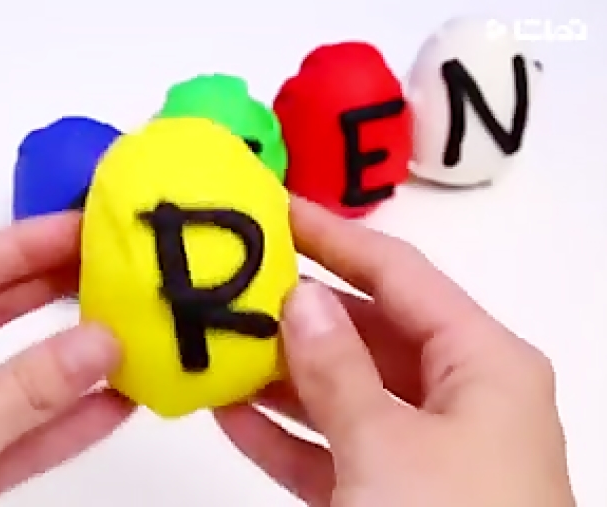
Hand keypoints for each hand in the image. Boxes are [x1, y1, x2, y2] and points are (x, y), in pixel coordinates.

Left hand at [0, 213, 133, 506]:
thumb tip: (106, 341)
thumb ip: (26, 390)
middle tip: (109, 268)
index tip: (81, 229)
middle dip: (45, 296)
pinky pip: (5, 439)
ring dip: (61, 366)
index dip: (20, 248)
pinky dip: (55, 425)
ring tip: (124, 330)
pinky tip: (111, 402)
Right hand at [215, 198, 575, 506]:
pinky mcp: (391, 496)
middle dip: (296, 309)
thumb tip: (296, 298)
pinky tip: (227, 411)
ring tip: (213, 339)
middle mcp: (459, 396)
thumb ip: (336, 369)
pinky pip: (332, 447)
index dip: (333, 236)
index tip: (272, 208)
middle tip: (227, 278)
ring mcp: (424, 450)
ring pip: (343, 390)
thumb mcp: (388, 447)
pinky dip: (282, 433)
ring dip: (279, 372)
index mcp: (484, 364)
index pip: (399, 273)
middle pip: (367, 330)